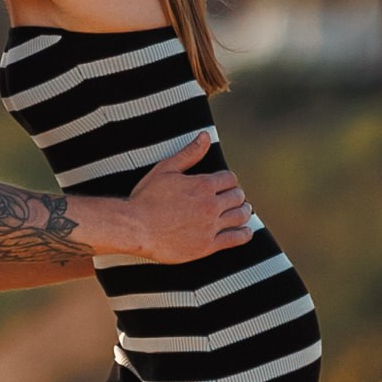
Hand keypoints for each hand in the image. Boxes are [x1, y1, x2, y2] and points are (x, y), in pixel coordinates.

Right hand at [120, 134, 257, 263]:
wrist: (135, 228)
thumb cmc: (146, 198)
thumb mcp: (165, 169)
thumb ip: (189, 153)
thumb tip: (205, 136)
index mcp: (203, 185)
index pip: (229, 179)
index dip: (228, 180)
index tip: (225, 185)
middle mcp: (211, 205)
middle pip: (237, 197)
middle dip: (237, 195)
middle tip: (234, 198)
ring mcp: (210, 227)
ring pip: (240, 216)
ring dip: (244, 211)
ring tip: (244, 211)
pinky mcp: (207, 246)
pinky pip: (235, 239)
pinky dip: (244, 234)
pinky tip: (245, 231)